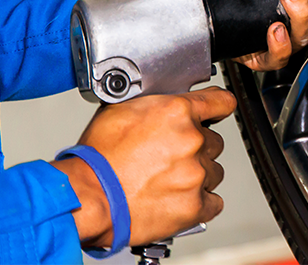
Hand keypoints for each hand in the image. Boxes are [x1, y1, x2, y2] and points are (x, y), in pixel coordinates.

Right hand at [51, 87, 234, 246]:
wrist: (86, 197)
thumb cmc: (96, 158)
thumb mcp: (121, 111)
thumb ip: (155, 105)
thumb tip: (166, 105)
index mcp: (177, 112)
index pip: (220, 102)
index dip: (218, 108)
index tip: (217, 113)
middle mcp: (192, 140)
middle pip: (213, 142)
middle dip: (196, 149)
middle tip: (169, 158)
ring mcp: (196, 174)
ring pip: (213, 172)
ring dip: (197, 176)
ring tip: (167, 181)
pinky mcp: (195, 205)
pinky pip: (213, 202)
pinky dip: (199, 203)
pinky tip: (177, 199)